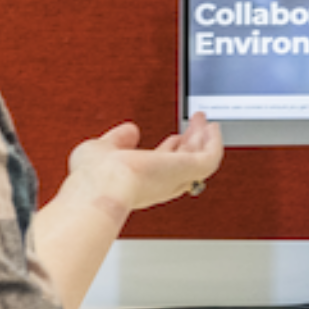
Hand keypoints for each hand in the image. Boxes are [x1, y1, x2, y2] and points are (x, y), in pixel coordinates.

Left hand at [66, 112, 222, 210]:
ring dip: (202, 138)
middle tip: (195, 125)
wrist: (104, 187)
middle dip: (190, 142)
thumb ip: (117, 140)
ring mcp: (174, 177)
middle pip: (183, 163)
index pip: (162, 166)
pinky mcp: (187, 170)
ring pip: (197, 159)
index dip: (170, 150)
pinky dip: (214, 143)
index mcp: (139, 182)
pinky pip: (210, 158)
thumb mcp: (101, 149)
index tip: (175, 138)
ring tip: (204, 120)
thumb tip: (130, 130)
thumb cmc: (94, 178)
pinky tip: (213, 128)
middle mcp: (159, 183)